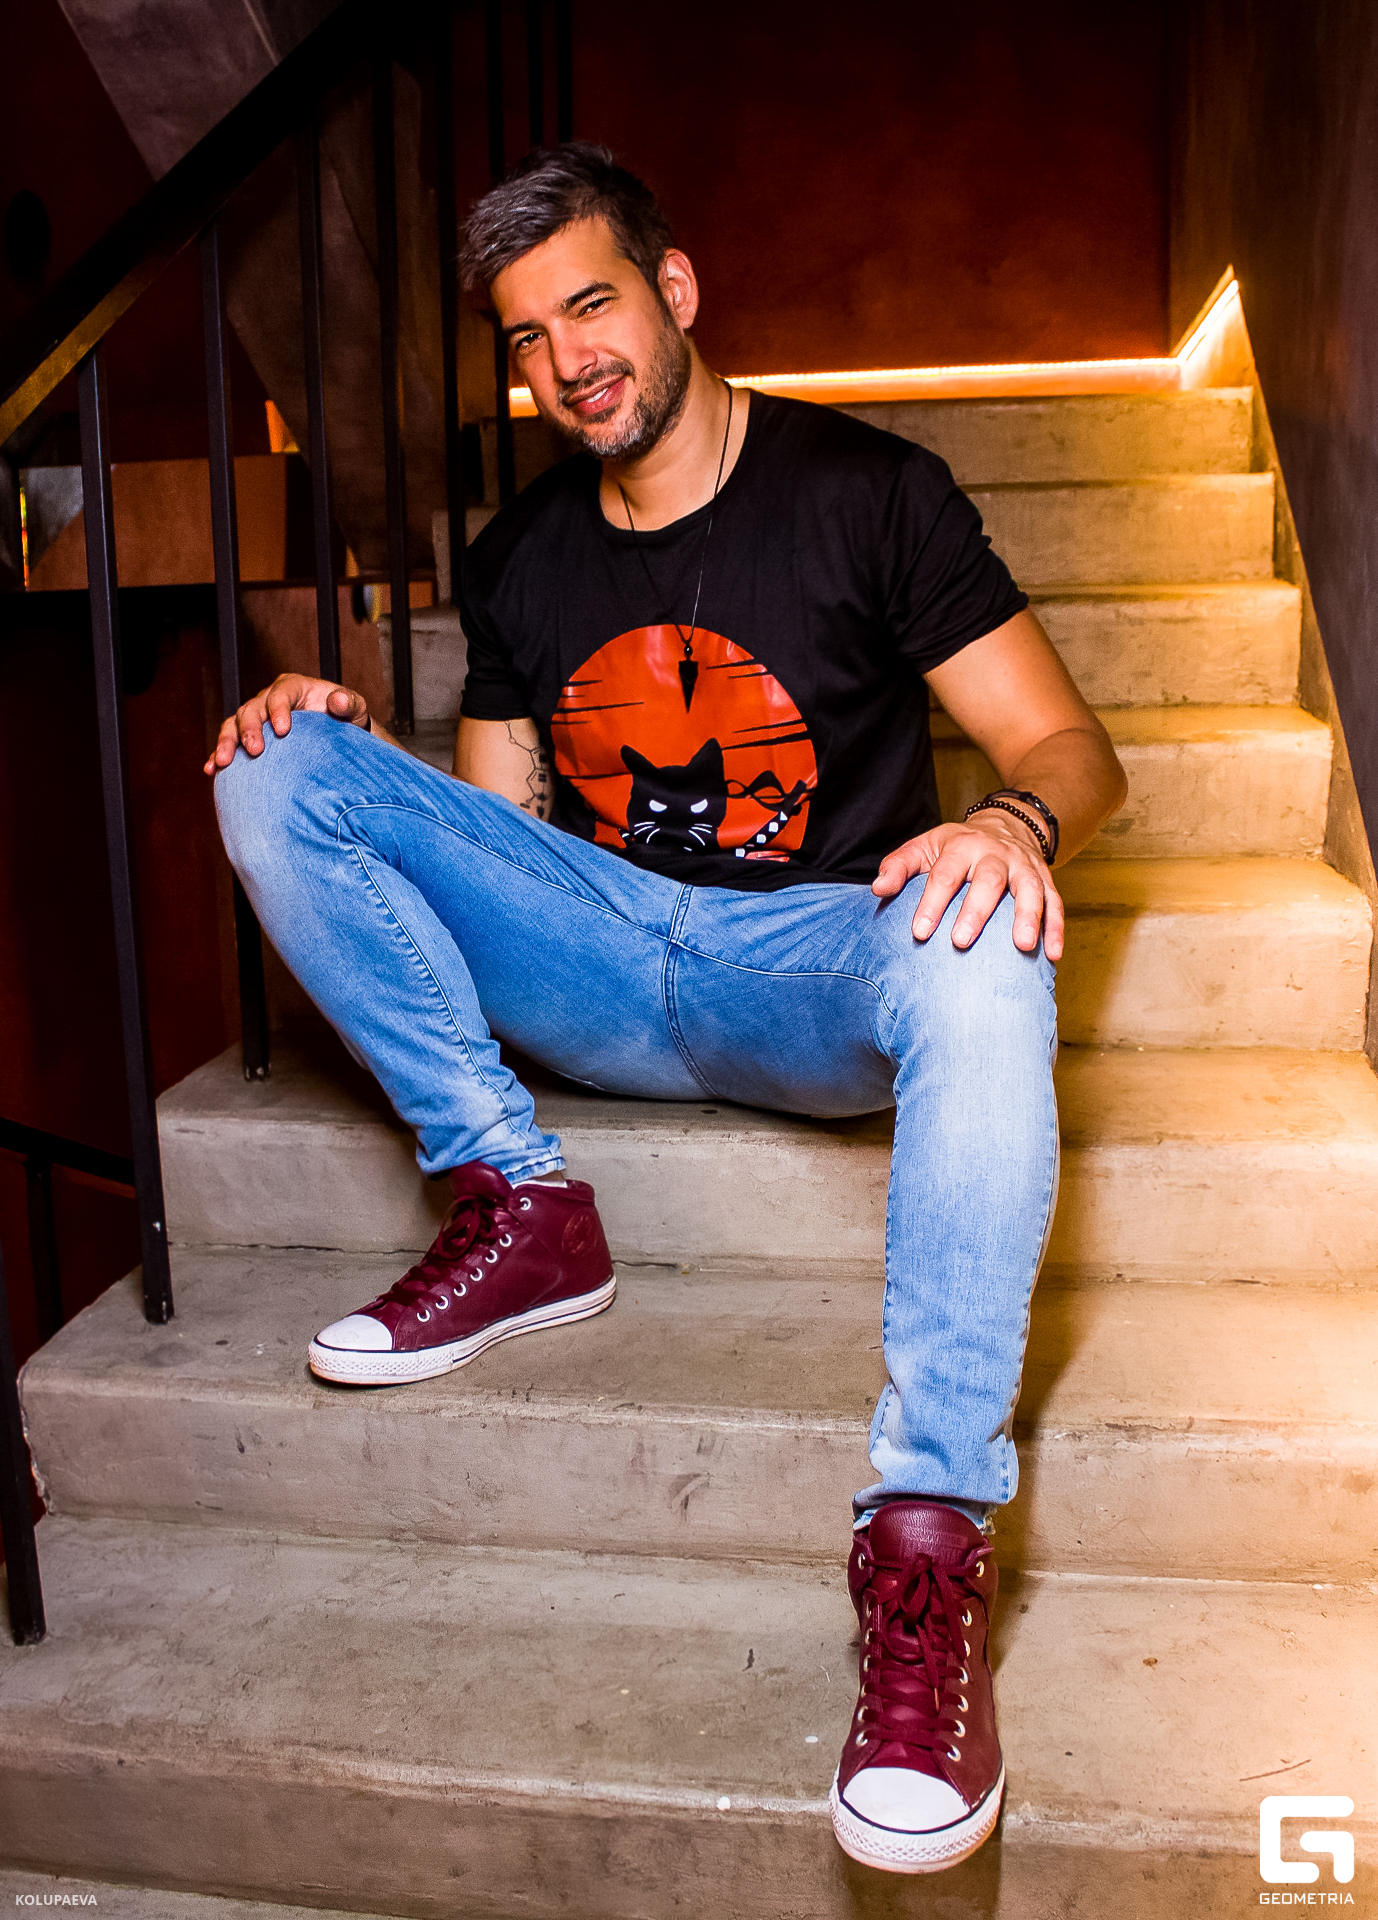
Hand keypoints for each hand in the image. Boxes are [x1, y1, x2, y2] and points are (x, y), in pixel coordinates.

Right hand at [204, 673, 370, 773]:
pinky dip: (218, 756)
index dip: (278, 709)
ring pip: (234, 725)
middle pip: (251, 709)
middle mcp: (269, 700)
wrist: (338, 737)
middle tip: (255, 750)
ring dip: (226, 742)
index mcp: (292, 687)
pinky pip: (230, 744)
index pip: (280, 693)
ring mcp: (257, 719)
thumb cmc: (346, 719)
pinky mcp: (249, 738)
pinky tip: (212, 770)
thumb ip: (348, 702)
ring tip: (224, 762)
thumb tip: (336, 700)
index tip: (283, 731)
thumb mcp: (355, 708)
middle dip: (250, 729)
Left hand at [872, 815, 1064, 959]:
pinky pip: (1055, 902)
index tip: (919, 932)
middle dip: (976, 911)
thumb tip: (878, 889)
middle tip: (960, 941)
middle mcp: (995, 854)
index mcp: (962, 846)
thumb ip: (899, 866)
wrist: (1006, 824)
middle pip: (988, 880)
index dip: (932, 902)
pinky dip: (1056, 928)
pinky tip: (1053, 954)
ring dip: (1028, 916)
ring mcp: (1023, 867)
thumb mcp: (924, 847)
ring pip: (1029, 889)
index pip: (945, 874)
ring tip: (1021, 946)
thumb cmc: (956, 847)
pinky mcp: (1045, 880)